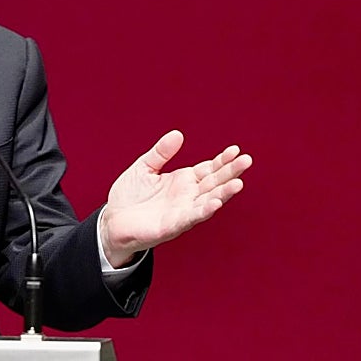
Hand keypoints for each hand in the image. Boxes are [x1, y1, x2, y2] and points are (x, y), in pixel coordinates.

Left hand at [100, 130, 251, 266]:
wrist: (113, 222)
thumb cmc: (130, 197)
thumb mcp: (144, 167)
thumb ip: (161, 153)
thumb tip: (177, 134)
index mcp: (183, 181)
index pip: (209, 169)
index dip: (222, 160)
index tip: (236, 150)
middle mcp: (188, 196)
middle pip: (214, 182)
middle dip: (231, 172)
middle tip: (247, 160)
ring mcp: (182, 211)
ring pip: (208, 201)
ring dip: (224, 193)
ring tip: (238, 183)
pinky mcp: (172, 226)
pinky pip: (190, 217)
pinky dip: (203, 210)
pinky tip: (215, 203)